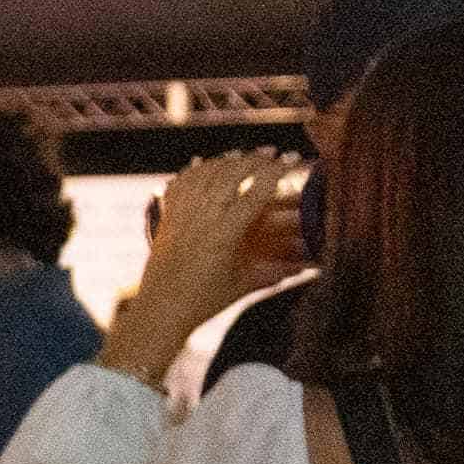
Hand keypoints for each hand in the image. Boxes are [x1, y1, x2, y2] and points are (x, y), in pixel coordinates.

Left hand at [105, 147, 300, 374]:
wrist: (160, 311)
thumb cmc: (203, 303)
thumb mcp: (242, 286)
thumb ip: (271, 274)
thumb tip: (303, 270)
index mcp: (225, 233)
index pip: (256, 191)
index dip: (276, 171)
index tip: (290, 158)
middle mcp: (201, 219)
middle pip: (230, 175)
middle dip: (253, 159)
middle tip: (270, 152)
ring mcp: (180, 217)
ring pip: (202, 176)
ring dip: (224, 161)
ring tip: (240, 154)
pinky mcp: (166, 221)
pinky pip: (178, 187)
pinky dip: (191, 172)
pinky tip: (199, 164)